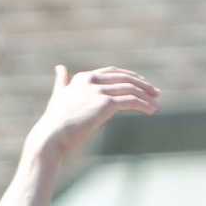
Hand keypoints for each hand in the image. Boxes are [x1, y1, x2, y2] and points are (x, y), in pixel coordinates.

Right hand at [29, 64, 159, 161]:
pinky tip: (152, 110)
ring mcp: (99, 90)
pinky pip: (130, 101)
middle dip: (142, 84)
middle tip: (155, 92)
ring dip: (146, 96)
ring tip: (156, 104)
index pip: (113, 72)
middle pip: (125, 78)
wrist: (50, 138)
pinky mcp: (105, 103)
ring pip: (130, 89)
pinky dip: (143, 105)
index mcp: (83, 77)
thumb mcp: (58, 96)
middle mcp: (92, 80)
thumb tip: (59, 67)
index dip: (129, 77)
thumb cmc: (53, 124)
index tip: (141, 84)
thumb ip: (62, 82)